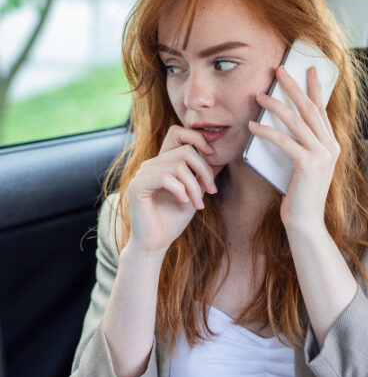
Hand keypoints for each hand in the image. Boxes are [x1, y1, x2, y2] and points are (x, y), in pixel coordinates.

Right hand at [127, 125, 224, 253]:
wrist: (155, 243)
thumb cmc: (173, 220)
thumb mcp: (195, 193)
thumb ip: (202, 174)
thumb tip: (220, 156)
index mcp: (162, 162)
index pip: (178, 133)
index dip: (198, 139)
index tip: (213, 157)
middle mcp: (151, 164)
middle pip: (185, 150)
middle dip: (204, 170)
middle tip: (211, 191)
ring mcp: (142, 173)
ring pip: (178, 165)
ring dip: (194, 186)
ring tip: (197, 204)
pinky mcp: (137, 186)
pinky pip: (165, 178)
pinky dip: (180, 190)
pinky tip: (183, 203)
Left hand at [249, 65, 339, 228]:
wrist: (305, 221)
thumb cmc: (299, 194)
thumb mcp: (303, 165)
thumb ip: (300, 145)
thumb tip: (281, 125)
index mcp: (331, 145)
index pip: (321, 110)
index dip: (314, 88)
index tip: (308, 69)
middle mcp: (331, 147)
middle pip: (310, 109)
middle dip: (294, 87)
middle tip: (280, 70)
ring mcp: (322, 155)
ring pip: (297, 121)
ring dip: (276, 105)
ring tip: (259, 94)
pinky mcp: (308, 165)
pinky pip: (284, 141)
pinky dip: (267, 131)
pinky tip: (252, 125)